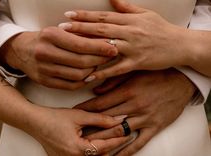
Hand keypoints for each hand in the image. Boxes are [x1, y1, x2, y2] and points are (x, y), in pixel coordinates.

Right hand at [0, 27, 117, 89]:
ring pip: (78, 75)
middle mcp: (45, 53)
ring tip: (99, 65)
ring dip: (93, 71)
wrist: (21, 50)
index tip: (113, 48)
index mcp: (50, 36)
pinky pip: (70, 85)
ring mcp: (44, 69)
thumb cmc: (45, 39)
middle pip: (81, 62)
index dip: (100, 48)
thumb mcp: (59, 31)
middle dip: (100, 60)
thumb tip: (104, 43)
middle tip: (110, 57)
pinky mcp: (44, 81)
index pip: (81, 45)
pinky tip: (88, 75)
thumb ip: (79, 36)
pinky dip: (83, 81)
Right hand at [25, 106, 128, 155]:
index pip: (104, 146)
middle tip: (123, 137)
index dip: (117, 139)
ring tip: (113, 140)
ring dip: (103, 150)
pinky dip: (93, 151)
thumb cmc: (54, 118)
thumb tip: (118, 119)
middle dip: (112, 147)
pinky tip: (98, 144)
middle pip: (100, 155)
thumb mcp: (79, 116)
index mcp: (78, 149)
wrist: (34, 122)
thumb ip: (101, 119)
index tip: (127, 134)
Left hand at [60, 0, 191, 80]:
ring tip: (69, 50)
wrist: (180, 45)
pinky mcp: (137, 63)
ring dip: (87, 48)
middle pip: (100, 30)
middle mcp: (129, 32)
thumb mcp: (146, 14)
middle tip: (61, 28)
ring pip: (106, 47)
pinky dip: (102, 72)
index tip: (69, 15)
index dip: (85, 15)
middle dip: (80, 28)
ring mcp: (132, 48)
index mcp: (130, 20)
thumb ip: (127, 7)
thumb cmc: (162, 29)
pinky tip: (88, 75)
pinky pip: (116, 69)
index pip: (103, 16)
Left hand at [75, 69, 195, 154]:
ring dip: (103, 140)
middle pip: (106, 119)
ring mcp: (144, 118)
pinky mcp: (154, 127)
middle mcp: (134, 106)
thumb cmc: (156, 74)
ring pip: (119, 132)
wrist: (181, 82)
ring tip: (89, 145)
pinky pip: (139, 142)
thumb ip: (114, 81)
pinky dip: (126, 151)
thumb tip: (95, 89)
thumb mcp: (134, 73)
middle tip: (76, 131)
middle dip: (90, 126)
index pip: (101, 103)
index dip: (85, 109)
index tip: (74, 113)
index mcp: (128, 91)